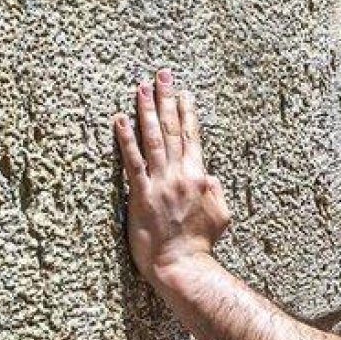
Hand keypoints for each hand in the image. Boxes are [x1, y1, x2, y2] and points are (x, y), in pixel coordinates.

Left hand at [115, 69, 230, 283]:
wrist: (182, 263)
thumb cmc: (201, 244)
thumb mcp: (221, 215)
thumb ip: (215, 191)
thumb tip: (210, 176)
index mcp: (200, 178)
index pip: (194, 138)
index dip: (188, 113)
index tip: (185, 93)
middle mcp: (180, 175)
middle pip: (174, 130)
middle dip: (167, 100)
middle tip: (161, 75)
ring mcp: (160, 183)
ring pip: (154, 139)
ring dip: (147, 111)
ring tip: (140, 87)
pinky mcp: (141, 195)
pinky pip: (132, 162)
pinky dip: (126, 139)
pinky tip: (120, 120)